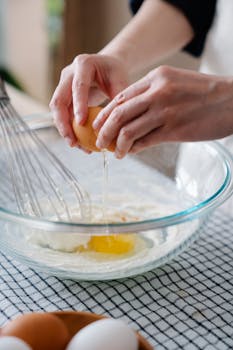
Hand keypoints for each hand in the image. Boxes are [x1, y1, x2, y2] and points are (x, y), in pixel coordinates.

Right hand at [49, 54, 128, 146]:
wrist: (106, 67)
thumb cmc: (115, 73)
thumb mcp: (121, 81)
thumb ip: (119, 98)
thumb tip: (119, 122)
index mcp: (84, 64)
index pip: (78, 86)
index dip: (78, 105)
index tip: (81, 123)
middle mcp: (68, 74)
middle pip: (59, 100)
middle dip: (63, 123)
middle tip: (73, 142)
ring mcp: (63, 86)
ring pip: (57, 111)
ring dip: (64, 129)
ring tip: (76, 146)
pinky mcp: (63, 97)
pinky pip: (63, 115)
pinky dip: (69, 129)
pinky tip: (80, 143)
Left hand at [93, 66, 232, 157]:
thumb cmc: (206, 93)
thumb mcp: (176, 83)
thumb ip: (153, 94)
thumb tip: (131, 113)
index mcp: (157, 78)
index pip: (121, 96)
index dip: (106, 113)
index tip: (98, 124)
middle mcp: (158, 92)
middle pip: (119, 113)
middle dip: (104, 130)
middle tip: (98, 141)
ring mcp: (166, 112)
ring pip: (128, 130)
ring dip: (116, 144)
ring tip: (113, 152)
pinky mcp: (175, 130)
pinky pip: (145, 141)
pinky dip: (133, 149)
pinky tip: (129, 153)